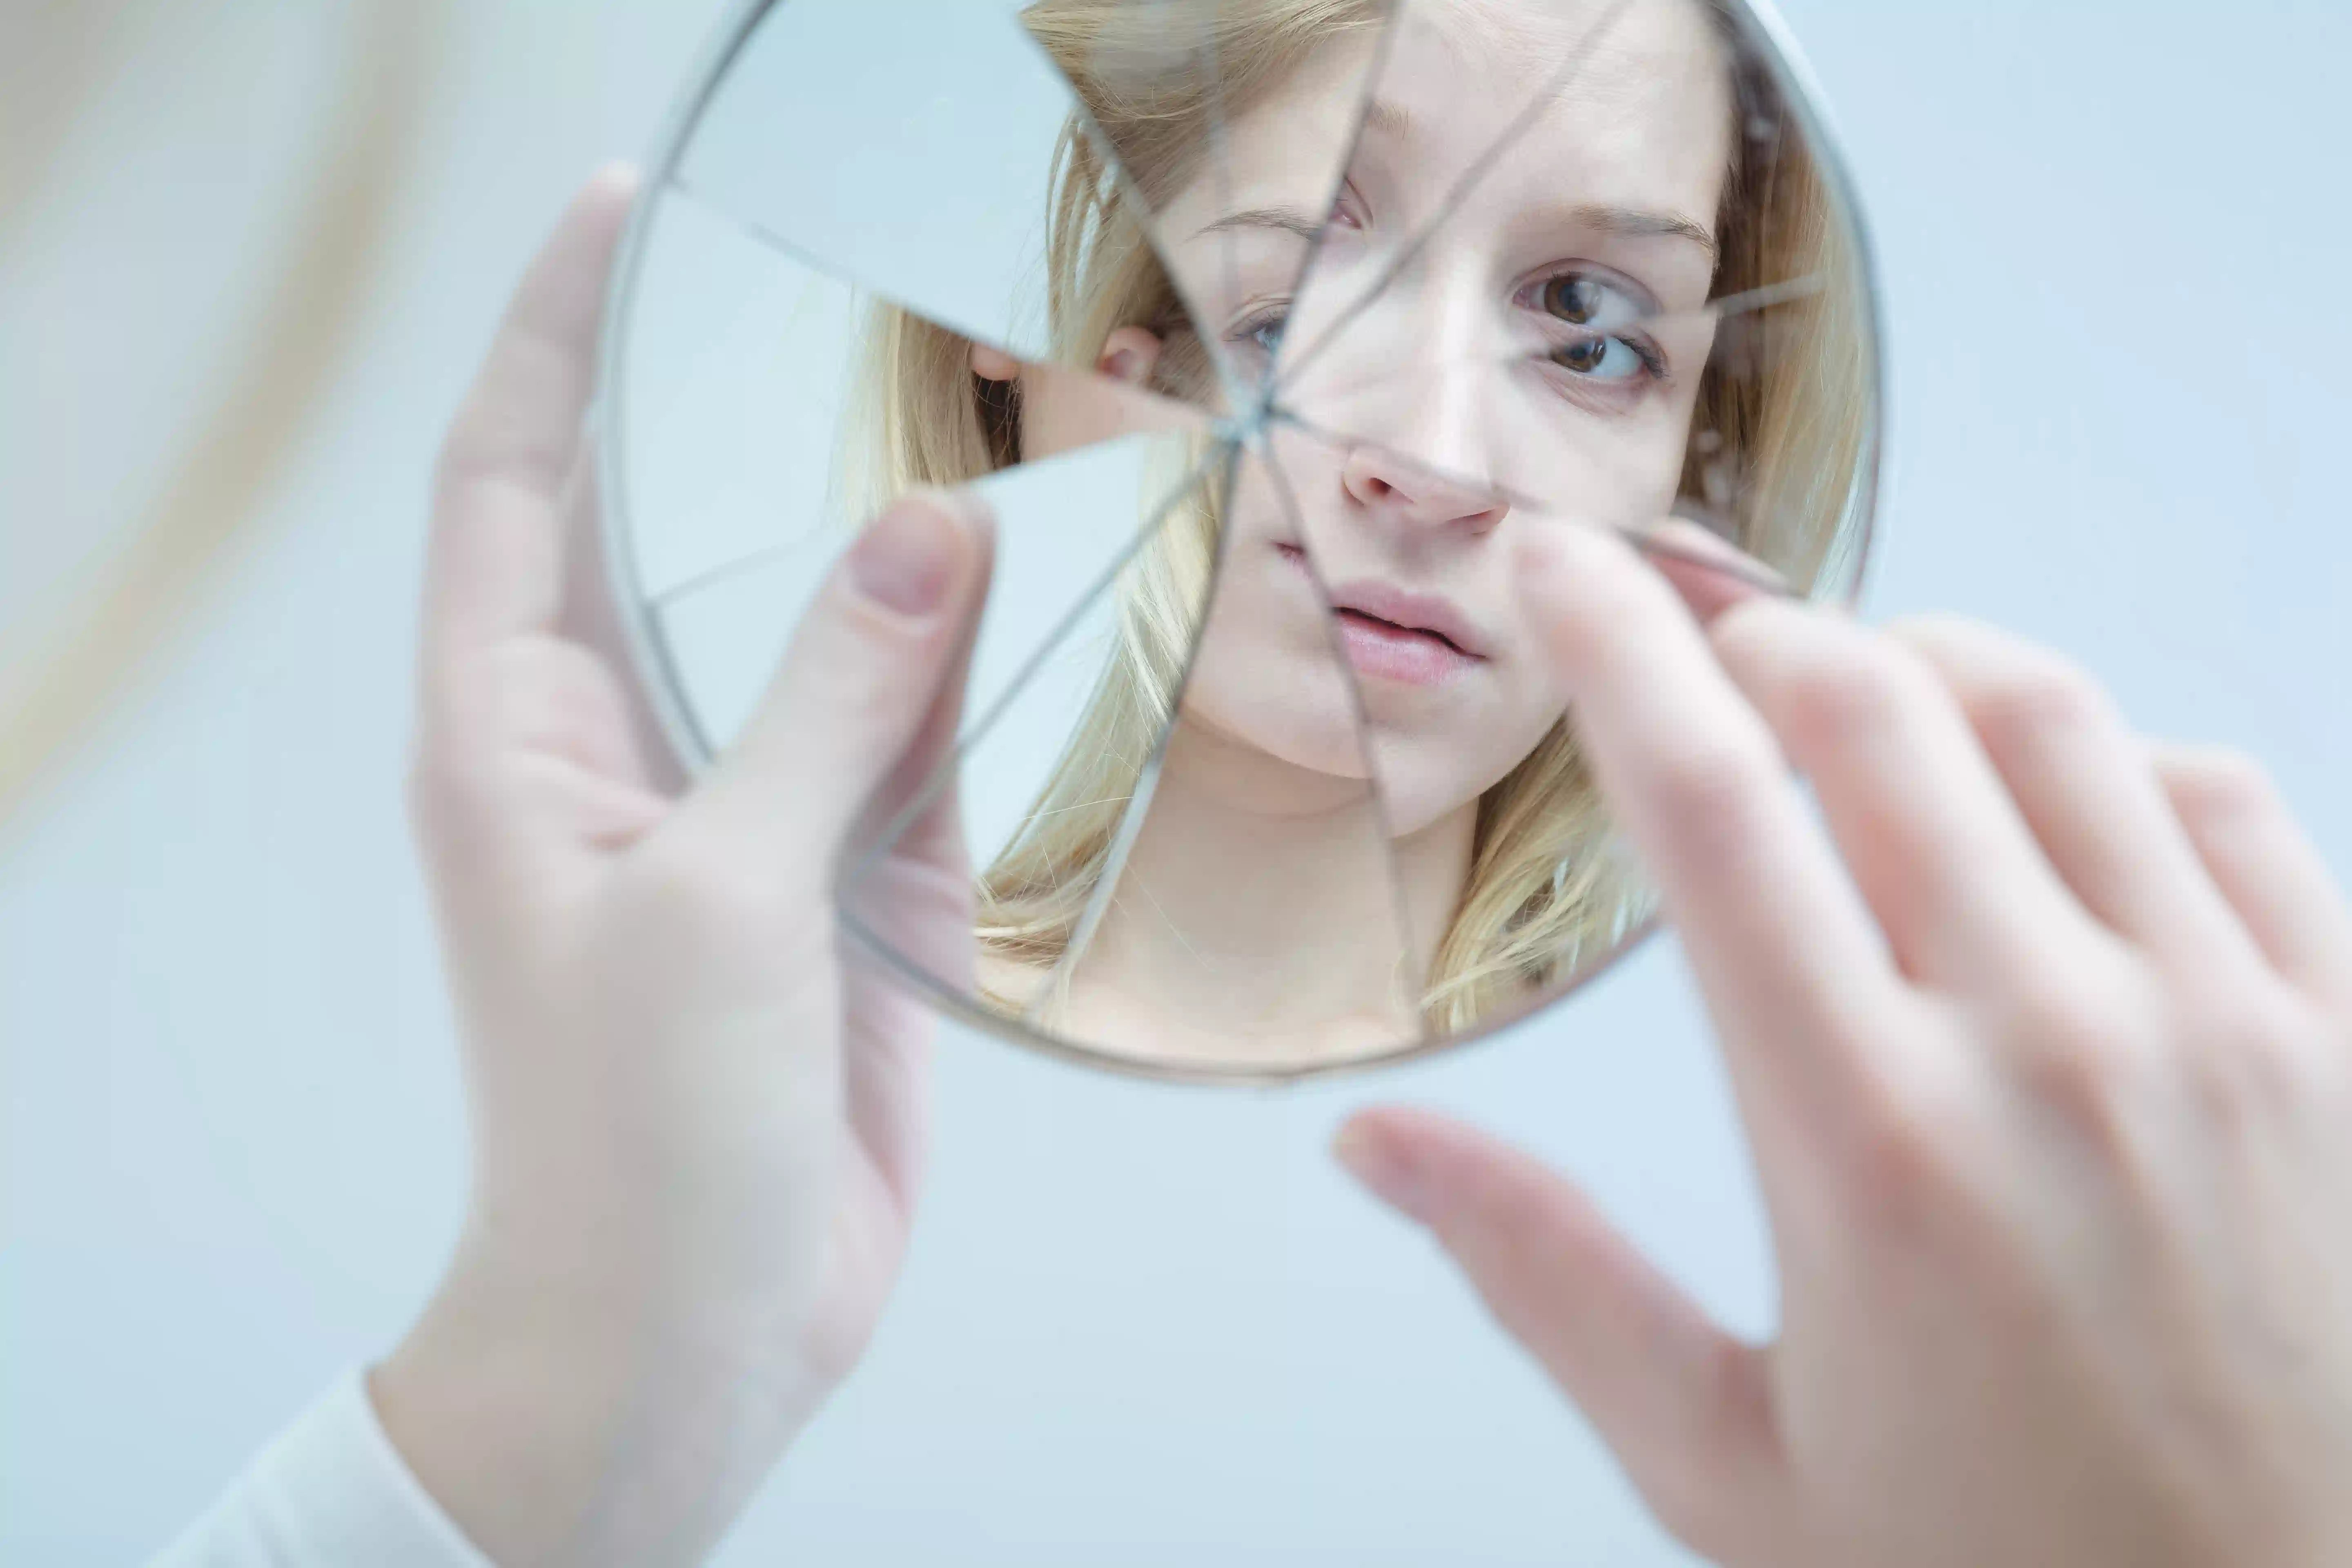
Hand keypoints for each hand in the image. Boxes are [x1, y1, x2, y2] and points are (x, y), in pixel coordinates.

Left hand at [371, 170, 994, 1567]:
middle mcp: (611, 760)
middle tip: (864, 318)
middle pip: (672, 545)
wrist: (686, 1334)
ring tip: (983, 457)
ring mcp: (726, 825)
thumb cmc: (637, 1138)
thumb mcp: (721, 895)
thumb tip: (926, 533)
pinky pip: (888, 755)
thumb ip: (821, 705)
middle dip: (752, 436)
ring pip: (803, 647)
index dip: (552, 332)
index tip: (626, 211)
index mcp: (514, 738)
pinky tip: (1027, 640)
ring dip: (882, 573)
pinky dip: (951, 703)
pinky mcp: (822, 893)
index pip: (510, 479)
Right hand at [1338, 521, 2351, 1567]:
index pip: (1703, 804)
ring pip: (2057, 718)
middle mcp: (2049, 1047)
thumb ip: (1547, 1281)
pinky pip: (2235, 802)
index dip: (1612, 645)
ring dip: (1930, 659)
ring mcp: (2223, 1030)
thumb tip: (1378, 1150)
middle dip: (1757, 628)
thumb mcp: (1727, 1465)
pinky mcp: (2350, 1046)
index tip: (1557, 565)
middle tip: (1699, 635)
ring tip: (1864, 687)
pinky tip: (2063, 794)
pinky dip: (2123, 751)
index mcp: (1867, 1143)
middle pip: (1876, 707)